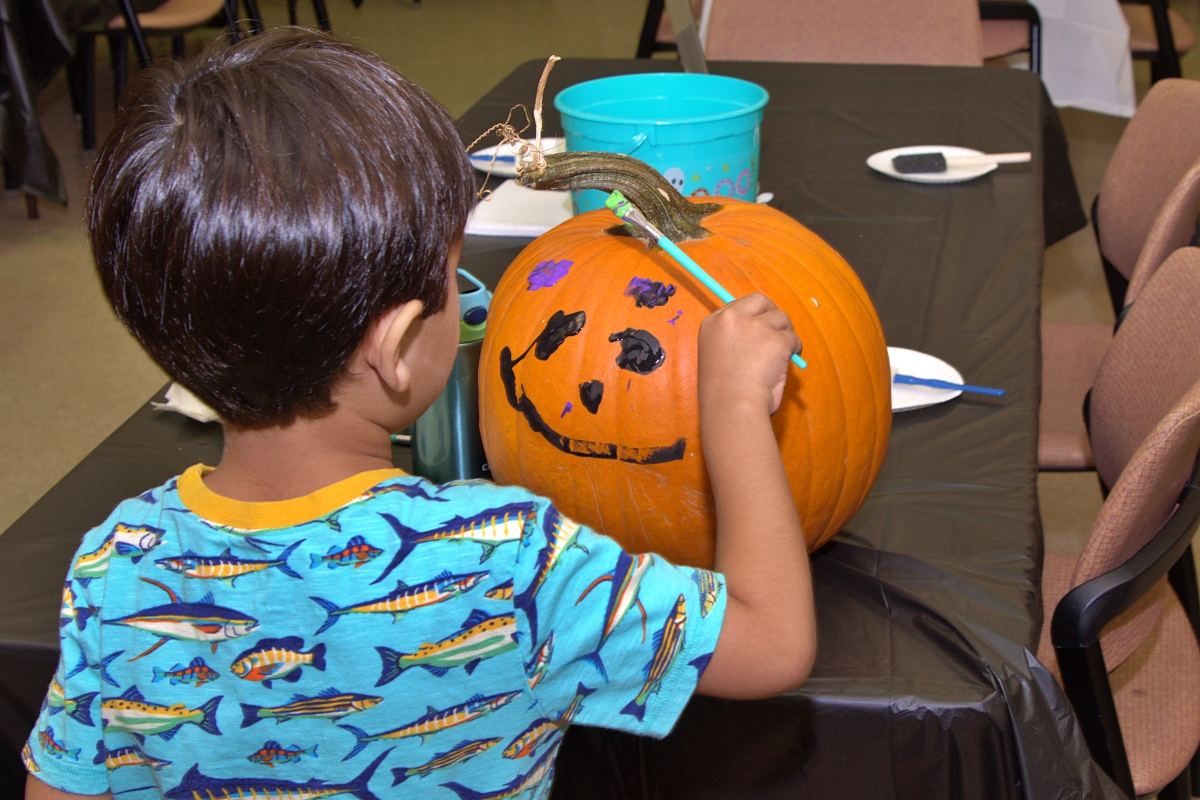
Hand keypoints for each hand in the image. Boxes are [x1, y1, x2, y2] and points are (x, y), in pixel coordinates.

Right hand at [698, 294, 801, 416]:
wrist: (731, 405)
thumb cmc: (722, 390)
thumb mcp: (716, 354)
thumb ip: (732, 337)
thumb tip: (758, 332)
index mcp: (713, 323)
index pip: (739, 304)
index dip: (753, 315)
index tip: (760, 326)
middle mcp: (732, 318)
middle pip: (761, 301)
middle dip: (772, 315)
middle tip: (777, 333)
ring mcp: (755, 327)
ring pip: (781, 319)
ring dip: (784, 335)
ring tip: (780, 354)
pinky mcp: (776, 339)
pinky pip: (793, 339)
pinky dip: (794, 350)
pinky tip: (787, 362)